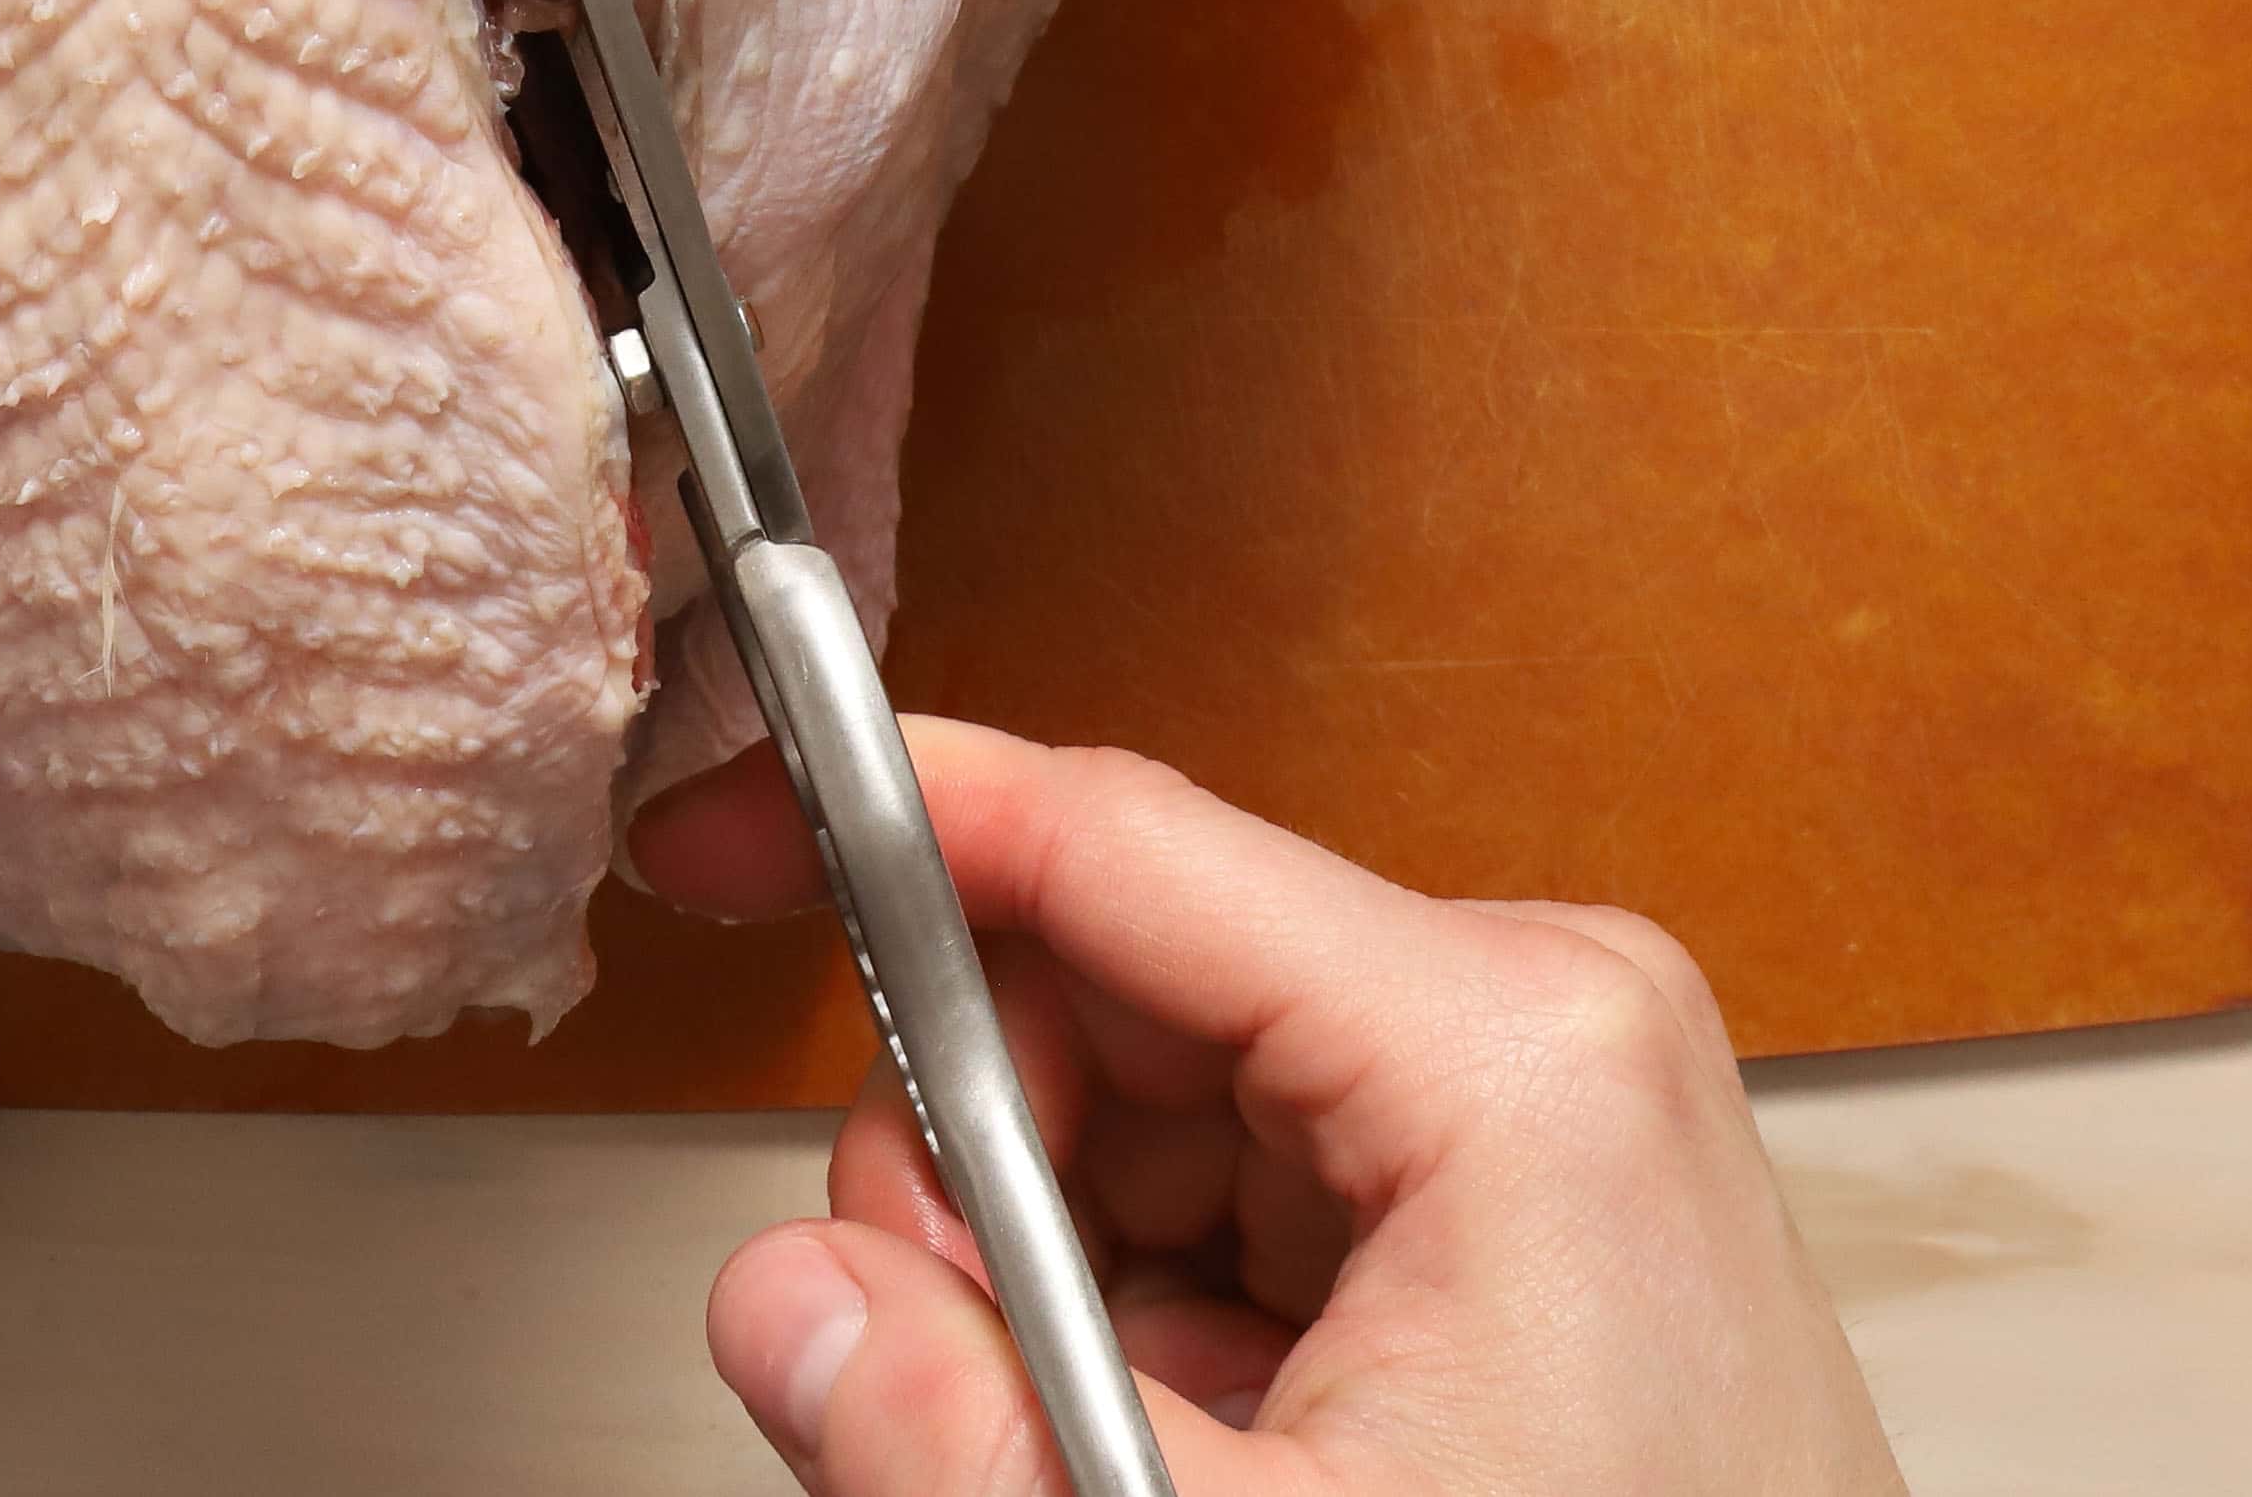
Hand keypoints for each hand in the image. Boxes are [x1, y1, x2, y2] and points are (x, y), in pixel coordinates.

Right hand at [636, 721, 1902, 1496]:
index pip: (1111, 838)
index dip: (882, 819)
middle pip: (1108, 988)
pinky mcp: (1517, 1211)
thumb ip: (964, 1440)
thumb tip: (788, 1303)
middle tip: (970, 1371)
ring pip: (1147, 1110)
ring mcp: (1535, 1115)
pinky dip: (1155, 1323)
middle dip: (982, 1174)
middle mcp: (1537, 1028)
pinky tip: (1199, 1450)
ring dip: (1063, 1278)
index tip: (714, 832)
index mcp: (1506, 1048)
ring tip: (1126, 1452)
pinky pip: (1237, 1202)